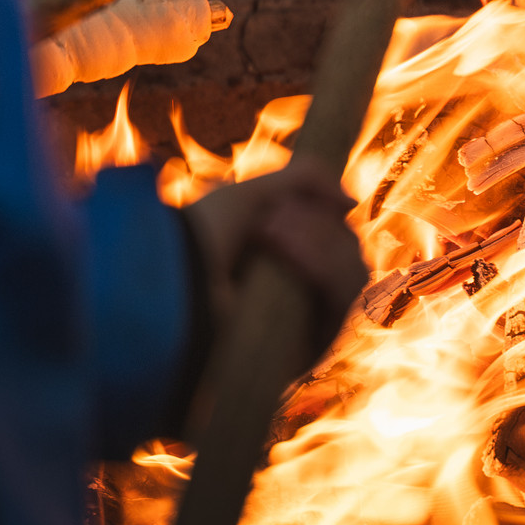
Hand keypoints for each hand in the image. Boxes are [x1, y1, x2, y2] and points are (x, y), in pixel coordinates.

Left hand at [182, 156, 365, 350]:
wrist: (172, 283)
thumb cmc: (203, 239)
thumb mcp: (253, 194)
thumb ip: (306, 181)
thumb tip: (350, 201)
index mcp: (287, 258)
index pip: (336, 233)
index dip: (319, 214)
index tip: (278, 207)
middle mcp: (300, 290)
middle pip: (348, 249)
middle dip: (315, 225)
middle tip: (268, 222)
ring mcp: (307, 319)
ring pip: (352, 271)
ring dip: (320, 242)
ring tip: (271, 236)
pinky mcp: (312, 344)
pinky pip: (345, 297)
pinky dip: (324, 266)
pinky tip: (289, 257)